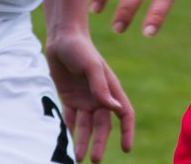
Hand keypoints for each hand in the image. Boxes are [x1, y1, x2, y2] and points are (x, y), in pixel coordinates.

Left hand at [47, 34, 134, 160]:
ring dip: (83, 141)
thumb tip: (114, 108)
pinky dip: (68, 130)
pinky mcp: (69, 98)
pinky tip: (64, 143)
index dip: (127, 131)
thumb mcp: (91, 67)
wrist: (62, 38)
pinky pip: (69, 119)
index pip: (124, 113)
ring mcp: (84, 98)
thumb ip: (101, 88)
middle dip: (100, 142)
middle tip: (95, 159)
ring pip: (86, 126)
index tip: (126, 149)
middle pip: (103, 125)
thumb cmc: (81, 48)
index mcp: (111, 88)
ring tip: (77, 158)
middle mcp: (99, 96)